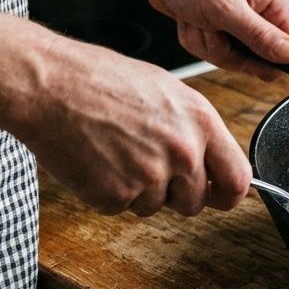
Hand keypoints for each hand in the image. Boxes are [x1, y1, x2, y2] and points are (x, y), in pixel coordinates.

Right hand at [13, 37, 250, 215]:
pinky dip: (108, 192)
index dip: (229, 193)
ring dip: (139, 191)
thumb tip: (210, 159)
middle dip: (175, 193)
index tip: (218, 195)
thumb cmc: (101, 81)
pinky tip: (96, 160)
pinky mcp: (117, 196)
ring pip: (157, 207)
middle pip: (196, 202)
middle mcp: (183, 152)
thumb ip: (194, 129)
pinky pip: (123, 207)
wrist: (49, 86)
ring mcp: (151, 177)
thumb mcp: (166, 92)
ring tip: (115, 151)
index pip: (239, 179)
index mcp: (201, 122)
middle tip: (145, 165)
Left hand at [138, 0, 288, 78]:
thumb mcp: (226, 10)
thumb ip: (260, 36)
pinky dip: (199, 41)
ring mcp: (244, 22)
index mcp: (276, 2)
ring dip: (210, 46)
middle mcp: (264, 12)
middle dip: (232, 53)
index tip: (254, 62)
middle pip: (264, 60)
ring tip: (199, 21)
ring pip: (236, 59)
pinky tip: (191, 21)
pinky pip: (218, 52)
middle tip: (214, 31)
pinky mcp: (225, 28)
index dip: (281, 64)